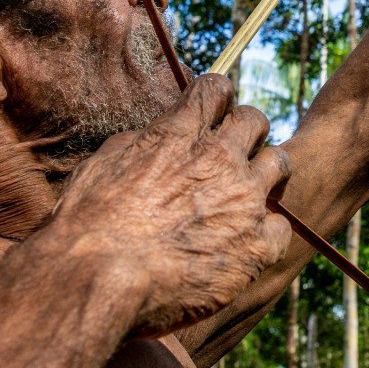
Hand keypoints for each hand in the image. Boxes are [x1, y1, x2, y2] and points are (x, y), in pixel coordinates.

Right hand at [50, 74, 291, 338]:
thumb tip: (159, 137)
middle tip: (231, 154)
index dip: (215, 99)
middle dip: (245, 132)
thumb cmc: (87, 226)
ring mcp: (244, 200)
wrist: (99, 279)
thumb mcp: (104, 164)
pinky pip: (281, 226)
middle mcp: (220, 158)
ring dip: (265, 173)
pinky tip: (246, 245)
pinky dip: (266, 232)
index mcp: (180, 133)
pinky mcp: (257, 246)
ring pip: (279, 163)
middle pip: (255, 121)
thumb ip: (143, 144)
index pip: (216, 89)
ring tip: (246, 194)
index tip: (210, 112)